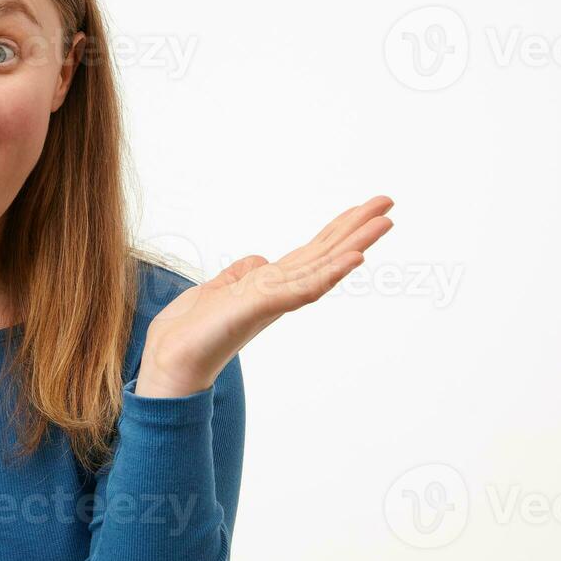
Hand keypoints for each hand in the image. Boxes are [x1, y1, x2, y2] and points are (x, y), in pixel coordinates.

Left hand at [136, 195, 395, 397]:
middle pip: (325, 254)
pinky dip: (329, 274)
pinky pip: (302, 289)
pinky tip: (353, 259)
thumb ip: (241, 274)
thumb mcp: (218, 289)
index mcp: (270, 285)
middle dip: (357, 228)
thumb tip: (261, 261)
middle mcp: (279, 291)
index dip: (338, 230)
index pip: (312, 252)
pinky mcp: (259, 307)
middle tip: (389, 202)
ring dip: (355, 244)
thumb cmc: (192, 331)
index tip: (365, 208)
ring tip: (384, 222)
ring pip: (323, 267)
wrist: (171, 358)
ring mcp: (273, 300)